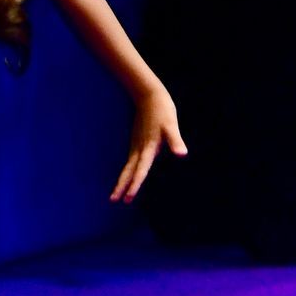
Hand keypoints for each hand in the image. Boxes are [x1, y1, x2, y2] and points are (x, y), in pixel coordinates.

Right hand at [112, 85, 184, 203]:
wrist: (148, 94)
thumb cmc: (162, 110)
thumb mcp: (171, 125)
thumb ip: (175, 140)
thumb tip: (182, 154)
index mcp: (148, 148)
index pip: (140, 170)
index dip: (134, 185)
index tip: (127, 198)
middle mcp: (139, 148)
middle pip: (128, 171)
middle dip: (121, 186)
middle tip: (113, 200)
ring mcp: (136, 144)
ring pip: (127, 166)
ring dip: (122, 179)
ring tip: (116, 193)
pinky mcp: (136, 141)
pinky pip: (130, 160)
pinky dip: (127, 170)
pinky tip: (127, 174)